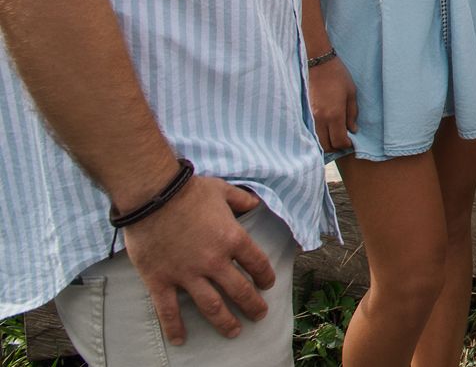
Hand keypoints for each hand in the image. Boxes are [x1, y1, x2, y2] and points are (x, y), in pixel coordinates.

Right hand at [120, 175, 274, 344]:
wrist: (152, 195)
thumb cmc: (188, 190)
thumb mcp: (223, 190)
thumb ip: (241, 200)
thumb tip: (255, 203)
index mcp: (232, 239)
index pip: (257, 264)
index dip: (266, 276)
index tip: (268, 285)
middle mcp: (214, 261)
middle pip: (239, 290)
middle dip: (253, 306)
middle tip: (259, 316)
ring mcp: (187, 274)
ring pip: (211, 306)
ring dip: (225, 322)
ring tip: (234, 332)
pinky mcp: (161, 281)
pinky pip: (169, 310)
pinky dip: (174, 328)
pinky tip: (180, 340)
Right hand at [307, 56, 358, 152]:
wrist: (318, 64)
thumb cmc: (338, 76)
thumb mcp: (352, 93)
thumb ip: (352, 114)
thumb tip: (352, 130)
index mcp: (334, 114)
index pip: (339, 141)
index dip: (346, 144)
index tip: (351, 140)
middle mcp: (320, 119)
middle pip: (326, 145)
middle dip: (336, 146)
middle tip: (343, 139)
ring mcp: (310, 117)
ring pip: (316, 141)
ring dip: (326, 142)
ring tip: (335, 134)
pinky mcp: (304, 113)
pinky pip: (311, 131)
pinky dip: (318, 135)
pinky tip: (326, 128)